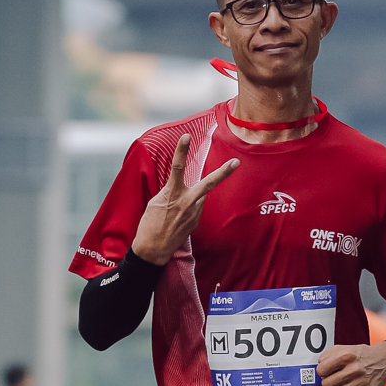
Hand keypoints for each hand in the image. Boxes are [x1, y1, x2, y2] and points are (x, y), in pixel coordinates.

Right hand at [131, 135, 238, 265]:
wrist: (153, 249)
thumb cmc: (149, 224)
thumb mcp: (155, 202)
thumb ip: (170, 191)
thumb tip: (182, 187)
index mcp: (172, 194)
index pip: (177, 167)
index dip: (182, 150)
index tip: (186, 136)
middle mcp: (186, 202)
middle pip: (208, 183)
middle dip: (224, 172)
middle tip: (236, 162)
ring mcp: (194, 213)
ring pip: (200, 196)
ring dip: (192, 197)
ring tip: (174, 211)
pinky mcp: (196, 222)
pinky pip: (196, 208)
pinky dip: (189, 208)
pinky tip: (178, 218)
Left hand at [317, 341, 385, 385]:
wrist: (384, 360)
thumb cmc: (361, 355)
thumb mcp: (345, 348)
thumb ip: (328, 355)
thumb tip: (319, 366)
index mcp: (347, 356)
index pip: (321, 370)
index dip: (322, 371)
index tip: (327, 371)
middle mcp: (354, 369)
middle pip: (326, 384)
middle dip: (328, 382)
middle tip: (335, 379)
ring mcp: (360, 383)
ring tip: (342, 385)